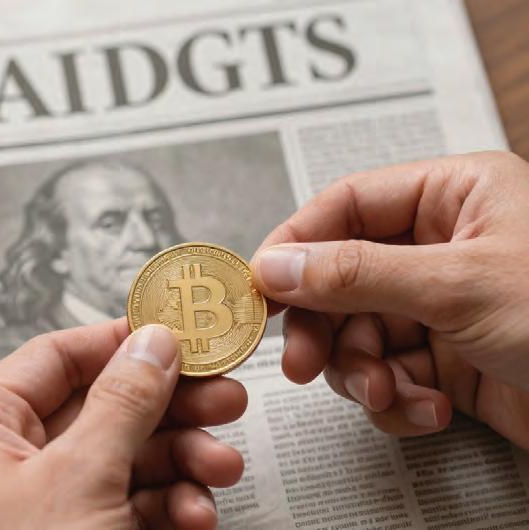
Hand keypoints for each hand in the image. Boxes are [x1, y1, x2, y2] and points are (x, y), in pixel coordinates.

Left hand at [0, 320, 246, 528]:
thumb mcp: (79, 481)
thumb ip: (123, 402)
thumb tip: (154, 341)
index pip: (57, 357)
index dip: (120, 340)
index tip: (176, 334)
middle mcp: (12, 463)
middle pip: (106, 406)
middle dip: (171, 406)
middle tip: (223, 396)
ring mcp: (51, 505)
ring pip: (129, 457)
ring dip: (182, 460)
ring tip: (221, 464)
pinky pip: (134, 504)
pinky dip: (172, 505)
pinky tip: (196, 514)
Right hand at [250, 151, 528, 448]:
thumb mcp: (457, 284)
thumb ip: (356, 272)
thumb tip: (275, 265)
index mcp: (451, 196)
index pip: (346, 206)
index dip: (296, 243)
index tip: (260, 286)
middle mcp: (439, 246)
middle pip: (342, 277)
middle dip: (326, 328)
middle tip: (305, 364)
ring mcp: (439, 305)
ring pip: (358, 332)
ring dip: (364, 373)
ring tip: (390, 394)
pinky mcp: (444, 358)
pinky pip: (387, 372)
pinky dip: (397, 399)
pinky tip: (430, 410)